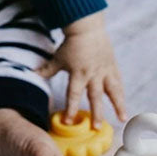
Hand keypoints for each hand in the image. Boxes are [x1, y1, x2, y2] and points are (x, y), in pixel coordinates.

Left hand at [37, 11, 126, 128]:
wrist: (87, 27)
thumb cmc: (71, 43)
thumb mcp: (58, 57)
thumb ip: (47, 69)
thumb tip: (32, 74)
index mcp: (77, 73)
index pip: (73, 94)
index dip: (71, 109)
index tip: (69, 122)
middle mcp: (92, 74)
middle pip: (94, 97)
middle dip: (96, 113)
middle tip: (97, 128)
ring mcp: (104, 71)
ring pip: (112, 91)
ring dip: (118, 106)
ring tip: (122, 119)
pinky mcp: (113, 67)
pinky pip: (118, 83)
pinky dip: (121, 95)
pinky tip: (124, 107)